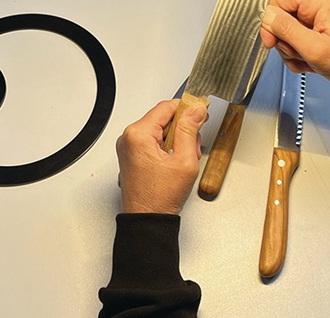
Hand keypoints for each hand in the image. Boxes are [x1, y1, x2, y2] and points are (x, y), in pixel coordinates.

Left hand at [116, 99, 208, 214]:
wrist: (147, 222)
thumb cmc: (160, 199)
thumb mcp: (184, 161)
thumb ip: (190, 130)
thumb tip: (195, 109)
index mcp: (138, 135)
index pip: (166, 107)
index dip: (186, 108)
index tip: (200, 111)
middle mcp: (129, 138)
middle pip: (163, 119)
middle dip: (182, 130)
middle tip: (193, 146)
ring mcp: (129, 147)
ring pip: (160, 131)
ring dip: (176, 140)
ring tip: (182, 160)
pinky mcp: (132, 155)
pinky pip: (153, 142)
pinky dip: (167, 148)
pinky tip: (174, 163)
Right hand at [260, 0, 329, 98]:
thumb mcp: (314, 49)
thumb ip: (286, 29)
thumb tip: (266, 15)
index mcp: (321, 0)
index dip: (269, 19)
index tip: (271, 39)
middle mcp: (320, 3)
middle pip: (280, 13)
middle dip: (283, 38)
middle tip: (296, 52)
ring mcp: (319, 15)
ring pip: (285, 28)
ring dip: (291, 48)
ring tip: (307, 57)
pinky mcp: (317, 27)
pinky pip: (294, 36)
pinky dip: (297, 51)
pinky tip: (310, 59)